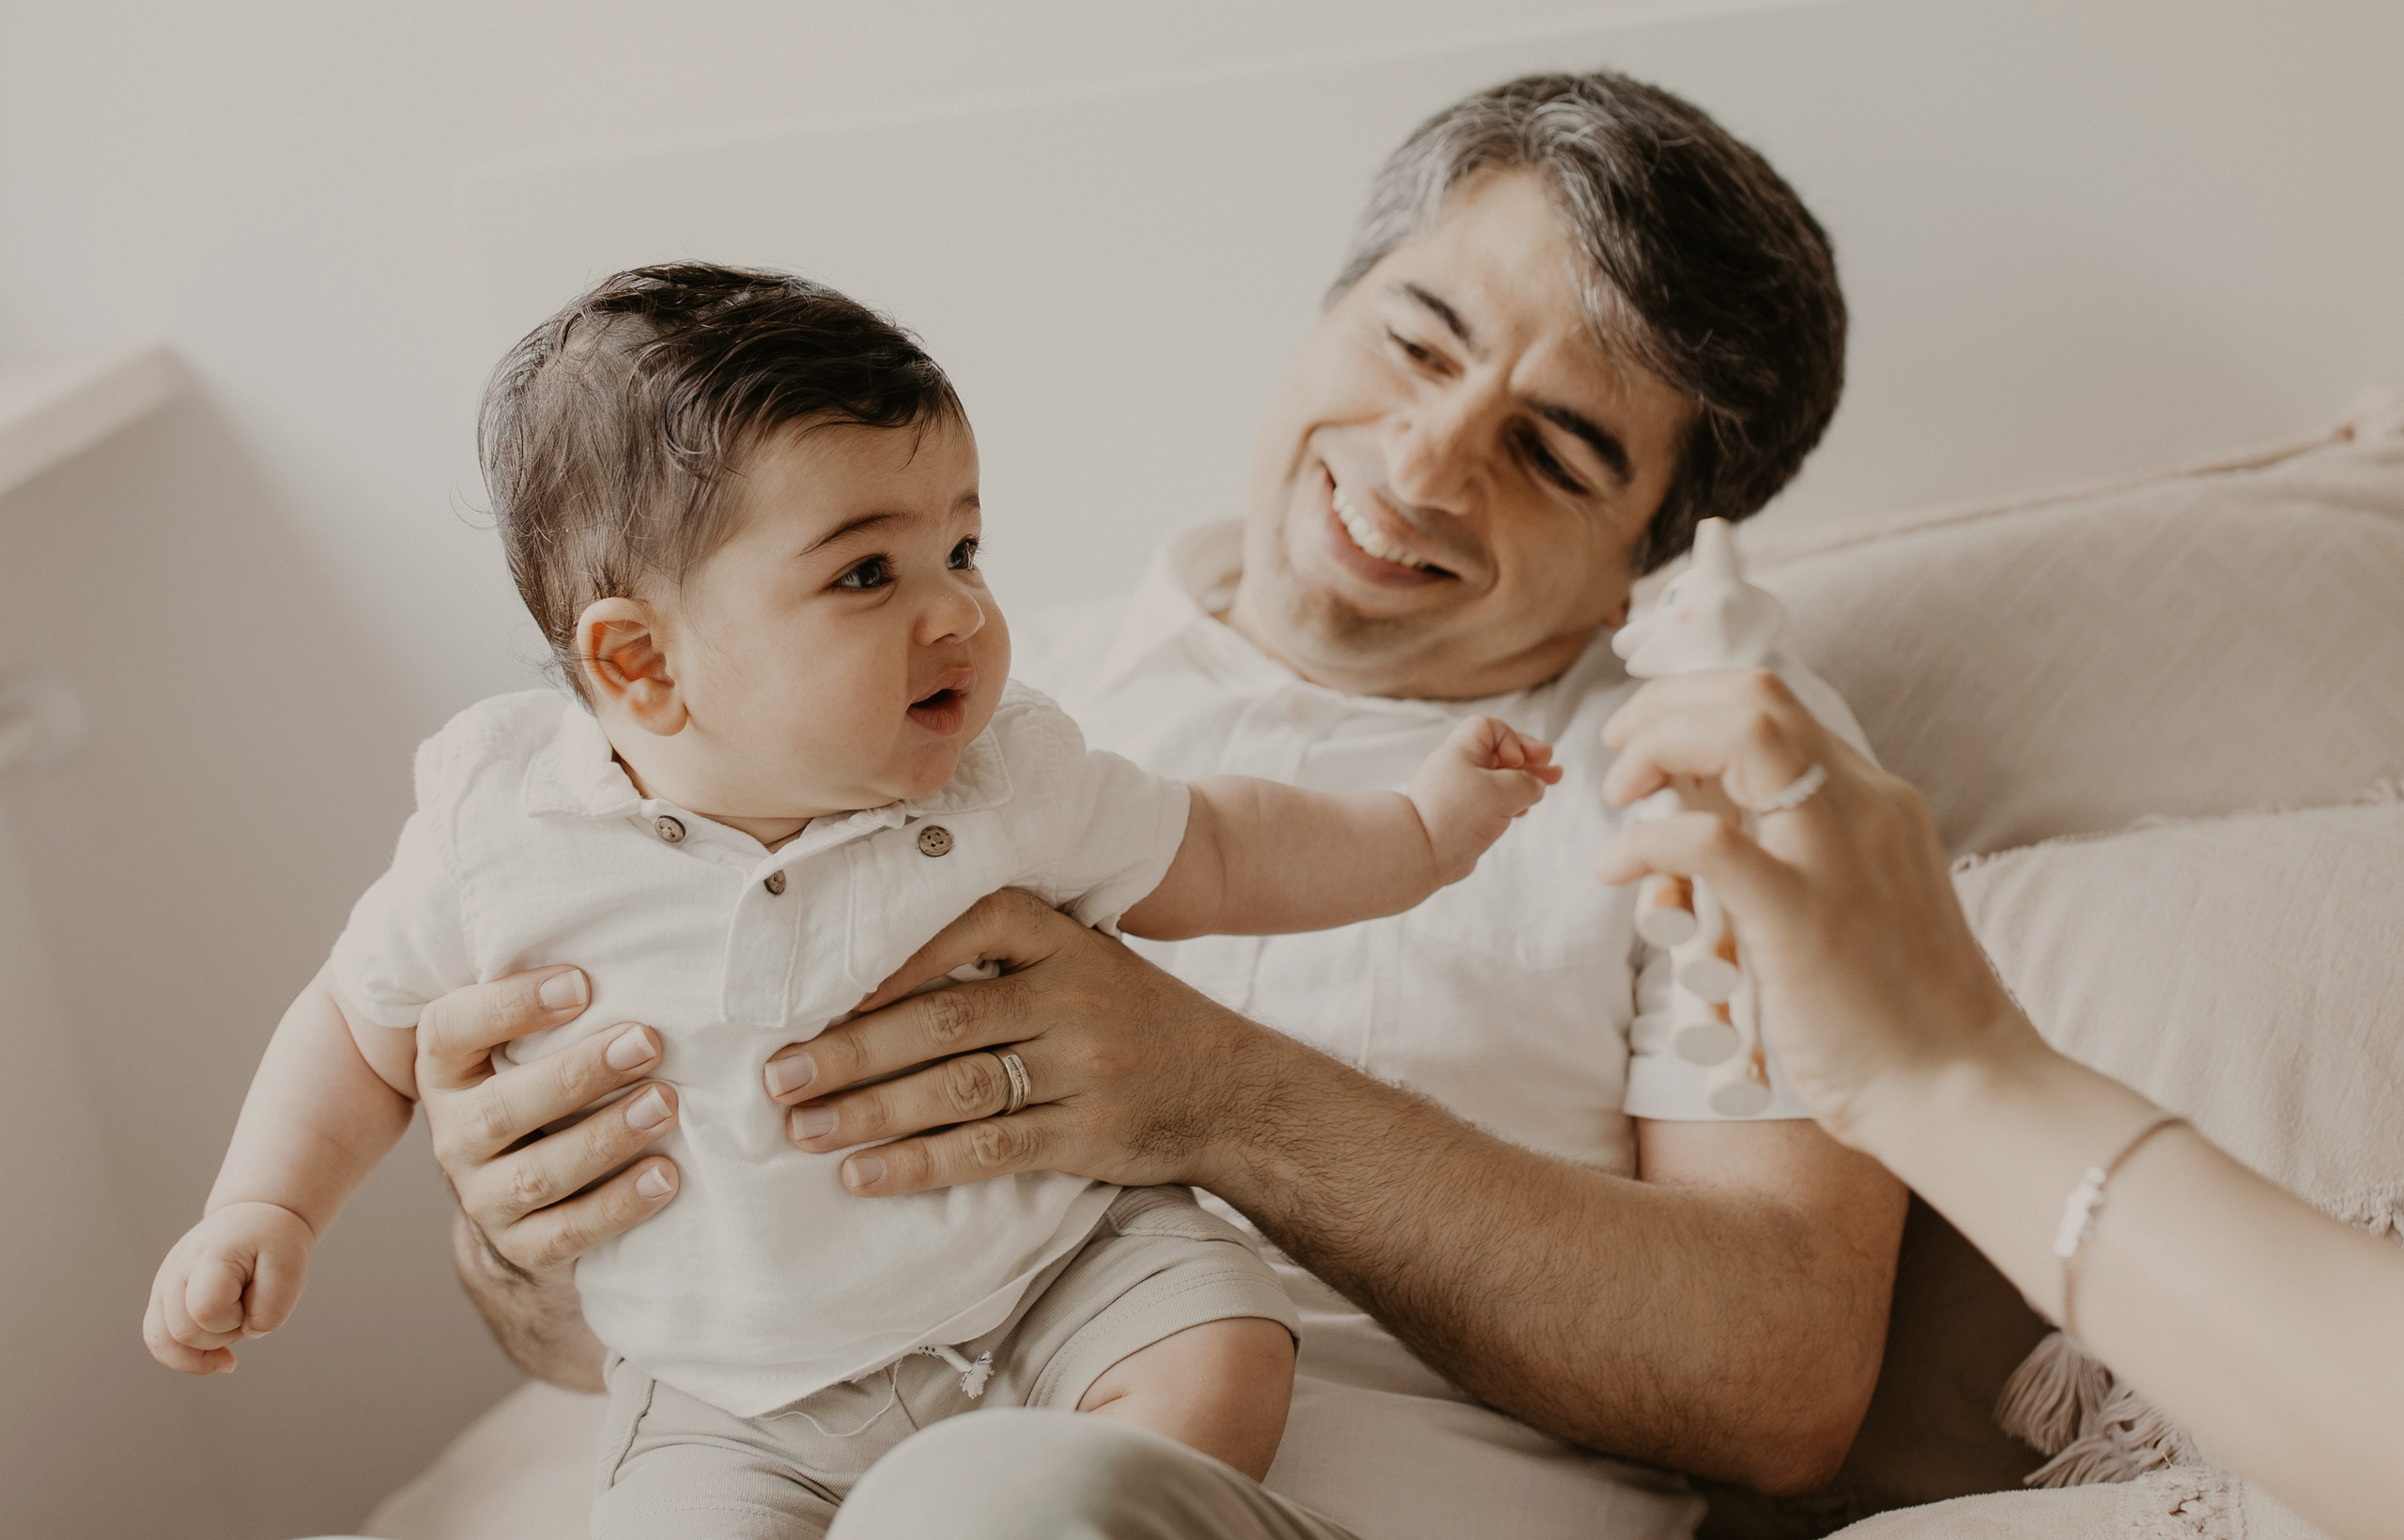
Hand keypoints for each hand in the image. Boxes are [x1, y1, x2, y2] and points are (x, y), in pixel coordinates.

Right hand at [144, 1201, 314, 1373]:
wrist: (254, 1220)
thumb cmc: (273, 1243)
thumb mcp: (290, 1268)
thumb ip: (272, 1309)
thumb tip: (247, 1333)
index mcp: (208, 1256)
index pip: (207, 1309)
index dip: (236, 1318)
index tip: (257, 1296)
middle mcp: (175, 1270)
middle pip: (185, 1332)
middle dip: (225, 1333)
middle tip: (248, 1304)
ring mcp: (163, 1284)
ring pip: (164, 1342)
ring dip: (205, 1347)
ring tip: (234, 1326)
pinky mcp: (162, 1298)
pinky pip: (158, 1342)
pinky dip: (187, 1357)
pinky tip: (218, 1357)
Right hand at [417, 968, 680, 1283]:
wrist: (526, 1210)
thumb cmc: (545, 1095)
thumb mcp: (529, 1048)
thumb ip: (559, 1007)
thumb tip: (633, 939)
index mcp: (448, 1070)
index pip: (452, 1030)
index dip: (510, 1005)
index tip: (581, 983)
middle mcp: (455, 1133)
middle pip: (503, 1106)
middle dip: (579, 1073)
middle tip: (648, 1041)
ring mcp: (482, 1196)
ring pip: (538, 1173)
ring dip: (606, 1138)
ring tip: (665, 1104)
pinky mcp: (522, 1246)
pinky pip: (568, 1232)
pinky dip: (619, 1206)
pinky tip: (667, 1175)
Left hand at [765, 889, 1287, 1197]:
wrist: (1232, 1090)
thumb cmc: (1129, 1018)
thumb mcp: (1082, 958)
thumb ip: (1001, 951)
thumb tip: (871, 963)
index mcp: (1060, 940)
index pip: (969, 925)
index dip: (895, 956)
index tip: (824, 985)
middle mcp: (1071, 997)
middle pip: (944, 1021)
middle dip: (852, 1051)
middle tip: (779, 1077)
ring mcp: (1081, 1068)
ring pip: (958, 1088)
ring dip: (871, 1113)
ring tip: (802, 1130)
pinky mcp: (1085, 1134)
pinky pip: (988, 1151)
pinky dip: (920, 1165)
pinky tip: (865, 1175)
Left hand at [1408, 715, 1561, 881]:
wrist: (1420, 855)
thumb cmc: (1458, 816)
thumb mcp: (1503, 791)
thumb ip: (1527, 783)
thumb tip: (1534, 786)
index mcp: (1460, 752)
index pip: (1490, 728)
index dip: (1512, 739)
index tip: (1518, 762)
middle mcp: (1456, 769)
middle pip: (1497, 753)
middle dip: (1529, 759)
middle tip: (1553, 766)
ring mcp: (1457, 794)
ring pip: (1496, 779)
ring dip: (1524, 781)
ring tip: (1550, 784)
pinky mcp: (1459, 818)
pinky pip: (1489, 802)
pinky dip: (1509, 802)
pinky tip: (1524, 810)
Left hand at [1595, 669, 2041, 1145]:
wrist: (1963, 1091)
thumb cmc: (1903, 1018)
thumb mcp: (1857, 904)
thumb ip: (1801, 857)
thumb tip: (1714, 834)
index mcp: (1878, 803)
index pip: (1780, 706)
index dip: (1697, 704)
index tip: (1650, 742)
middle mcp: (1866, 807)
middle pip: (1755, 697)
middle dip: (1666, 707)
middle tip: (1620, 753)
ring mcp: (1838, 854)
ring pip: (1741, 734)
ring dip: (1660, 747)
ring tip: (1622, 797)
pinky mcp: (1804, 915)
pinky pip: (1707, 841)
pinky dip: (1646, 841)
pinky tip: (1617, 869)